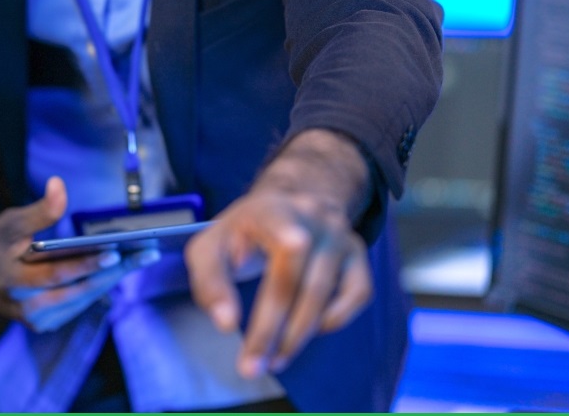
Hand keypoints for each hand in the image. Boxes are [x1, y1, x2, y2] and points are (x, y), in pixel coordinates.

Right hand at [0, 176, 157, 331]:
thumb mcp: (8, 223)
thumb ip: (38, 210)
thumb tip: (60, 186)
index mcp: (16, 283)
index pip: (59, 275)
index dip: (87, 264)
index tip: (116, 252)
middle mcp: (29, 308)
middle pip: (81, 289)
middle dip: (116, 270)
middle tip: (148, 253)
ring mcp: (38, 319)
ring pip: (84, 298)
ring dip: (114, 278)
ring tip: (143, 257)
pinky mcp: (45, 323)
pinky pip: (79, 303)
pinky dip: (99, 285)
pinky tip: (121, 268)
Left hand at [185, 130, 373, 378]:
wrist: (290, 203)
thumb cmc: (244, 232)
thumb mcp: (212, 244)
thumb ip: (210, 281)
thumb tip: (227, 323)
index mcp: (273, 209)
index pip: (280, 228)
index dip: (282, 247)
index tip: (265, 277)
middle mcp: (313, 217)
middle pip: (296, 278)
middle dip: (272, 328)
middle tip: (253, 365)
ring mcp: (340, 236)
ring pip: (323, 293)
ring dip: (298, 335)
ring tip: (275, 360)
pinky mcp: (358, 254)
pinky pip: (358, 294)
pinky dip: (335, 318)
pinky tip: (311, 330)